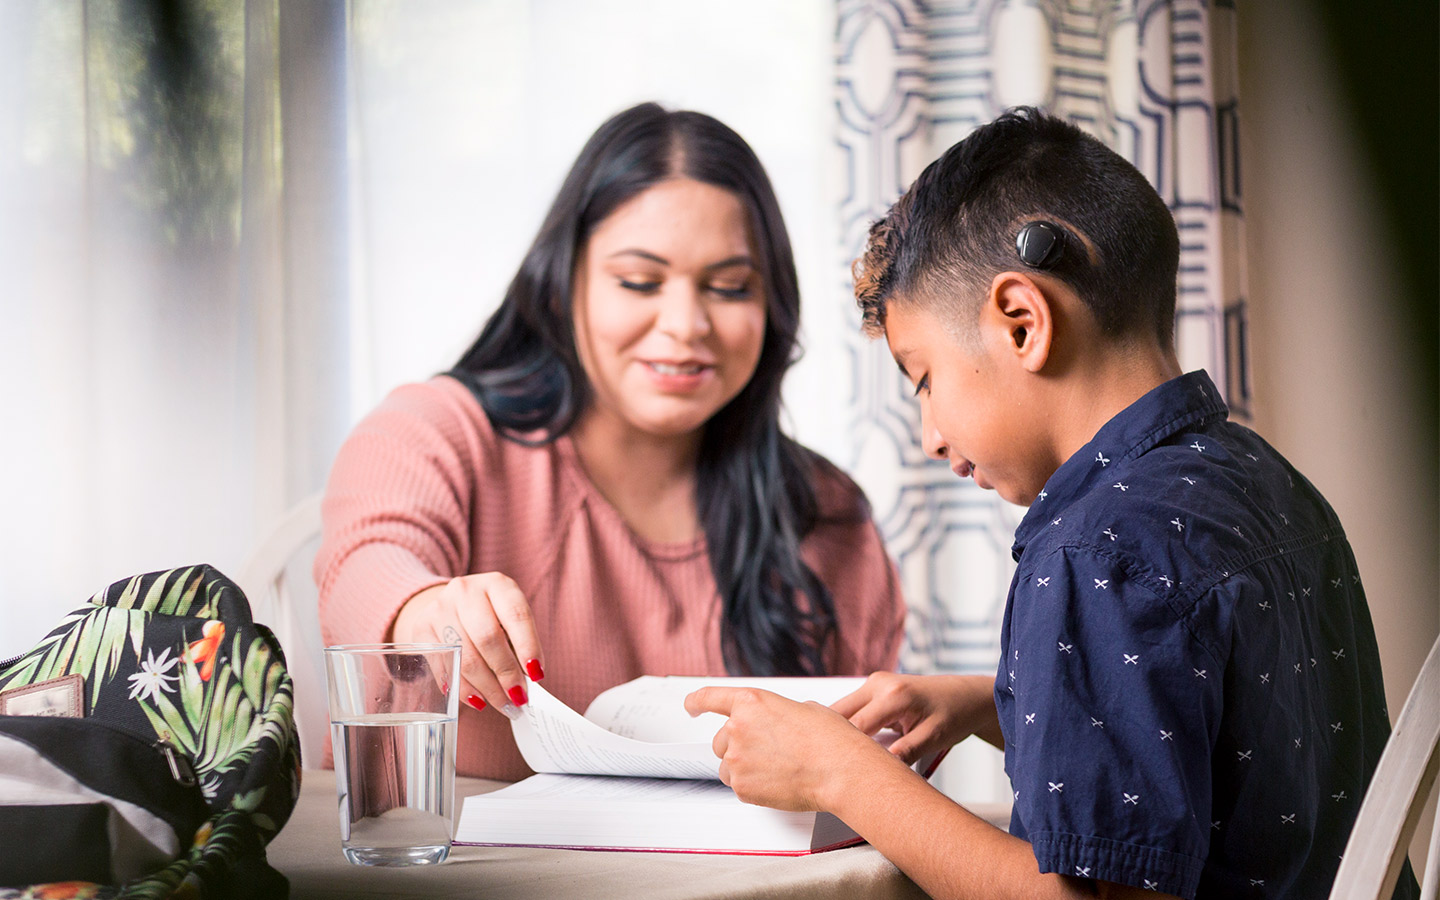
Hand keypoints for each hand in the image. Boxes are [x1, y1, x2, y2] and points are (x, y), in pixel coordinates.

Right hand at [391, 572, 541, 716]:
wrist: (451, 605)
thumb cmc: (492, 616)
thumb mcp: (509, 618)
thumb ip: (520, 644)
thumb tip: (529, 681)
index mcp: (497, 584)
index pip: (516, 615)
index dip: (528, 647)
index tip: (536, 674)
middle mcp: (466, 591)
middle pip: (487, 637)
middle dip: (506, 673)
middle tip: (518, 698)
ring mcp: (440, 608)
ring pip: (464, 655)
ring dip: (487, 687)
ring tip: (503, 704)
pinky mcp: (421, 629)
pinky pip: (444, 666)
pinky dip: (463, 688)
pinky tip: (478, 700)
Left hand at [683, 687, 903, 811]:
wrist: (840, 770)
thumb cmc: (830, 739)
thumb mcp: (802, 708)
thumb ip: (775, 714)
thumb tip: (773, 725)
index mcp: (751, 702)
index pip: (710, 698)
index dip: (696, 702)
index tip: (690, 706)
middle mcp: (737, 728)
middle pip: (720, 740)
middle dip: (737, 746)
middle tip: (766, 753)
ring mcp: (737, 759)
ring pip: (727, 766)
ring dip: (743, 767)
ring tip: (776, 769)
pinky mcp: (742, 787)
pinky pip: (739, 787)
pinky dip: (753, 786)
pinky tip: (778, 782)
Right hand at [831, 673, 1000, 763]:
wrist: (967, 696)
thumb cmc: (955, 713)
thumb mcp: (933, 737)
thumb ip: (905, 752)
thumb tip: (882, 770)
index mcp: (894, 694)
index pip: (856, 726)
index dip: (844, 750)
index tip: (838, 771)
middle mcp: (879, 683)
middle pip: (839, 714)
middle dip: (833, 741)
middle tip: (832, 768)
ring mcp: (875, 683)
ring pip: (841, 711)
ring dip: (840, 734)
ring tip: (841, 760)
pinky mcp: (874, 689)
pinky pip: (852, 710)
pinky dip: (849, 728)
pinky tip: (851, 747)